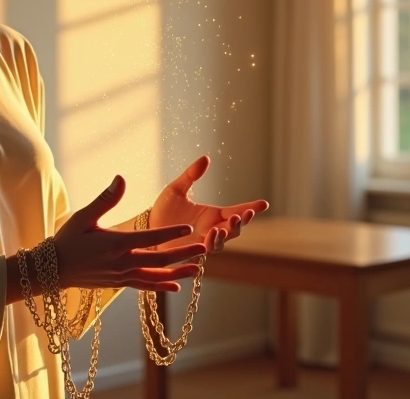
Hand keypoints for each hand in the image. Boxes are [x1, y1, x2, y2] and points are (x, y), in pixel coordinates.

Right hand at [53, 175, 208, 292]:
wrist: (52, 270)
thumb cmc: (67, 240)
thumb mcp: (84, 216)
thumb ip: (105, 199)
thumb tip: (120, 179)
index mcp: (116, 243)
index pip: (149, 238)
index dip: (171, 232)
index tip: (189, 228)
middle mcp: (122, 262)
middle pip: (159, 259)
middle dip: (183, 254)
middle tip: (204, 249)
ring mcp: (121, 276)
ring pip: (156, 276)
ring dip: (178, 273)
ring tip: (198, 270)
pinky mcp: (119, 284)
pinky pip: (144, 286)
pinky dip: (160, 286)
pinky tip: (176, 287)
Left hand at [149, 155, 269, 252]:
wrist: (145, 227)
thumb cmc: (162, 209)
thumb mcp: (176, 189)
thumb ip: (191, 175)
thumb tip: (206, 158)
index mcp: (212, 214)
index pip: (236, 210)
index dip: (250, 208)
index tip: (264, 204)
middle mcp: (211, 228)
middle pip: (235, 228)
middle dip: (242, 222)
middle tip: (244, 214)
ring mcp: (203, 241)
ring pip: (224, 241)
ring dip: (228, 233)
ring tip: (225, 225)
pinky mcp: (193, 251)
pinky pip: (208, 249)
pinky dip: (213, 242)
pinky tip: (212, 234)